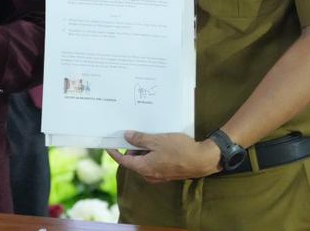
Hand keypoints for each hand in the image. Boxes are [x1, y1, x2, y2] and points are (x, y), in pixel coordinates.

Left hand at [107, 131, 221, 182]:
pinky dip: (152, 153)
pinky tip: (159, 143)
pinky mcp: (166, 173)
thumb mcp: (157, 140)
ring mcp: (158, 175)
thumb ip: (140, 139)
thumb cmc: (179, 150)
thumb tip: (126, 136)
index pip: (123, 161)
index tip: (108, 145)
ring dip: (143, 150)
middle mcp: (149, 174)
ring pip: (144, 161)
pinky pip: (153, 163)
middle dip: (132, 148)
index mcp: (143, 167)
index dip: (114, 153)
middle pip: (134, 161)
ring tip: (149, 136)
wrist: (201, 160)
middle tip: (134, 134)